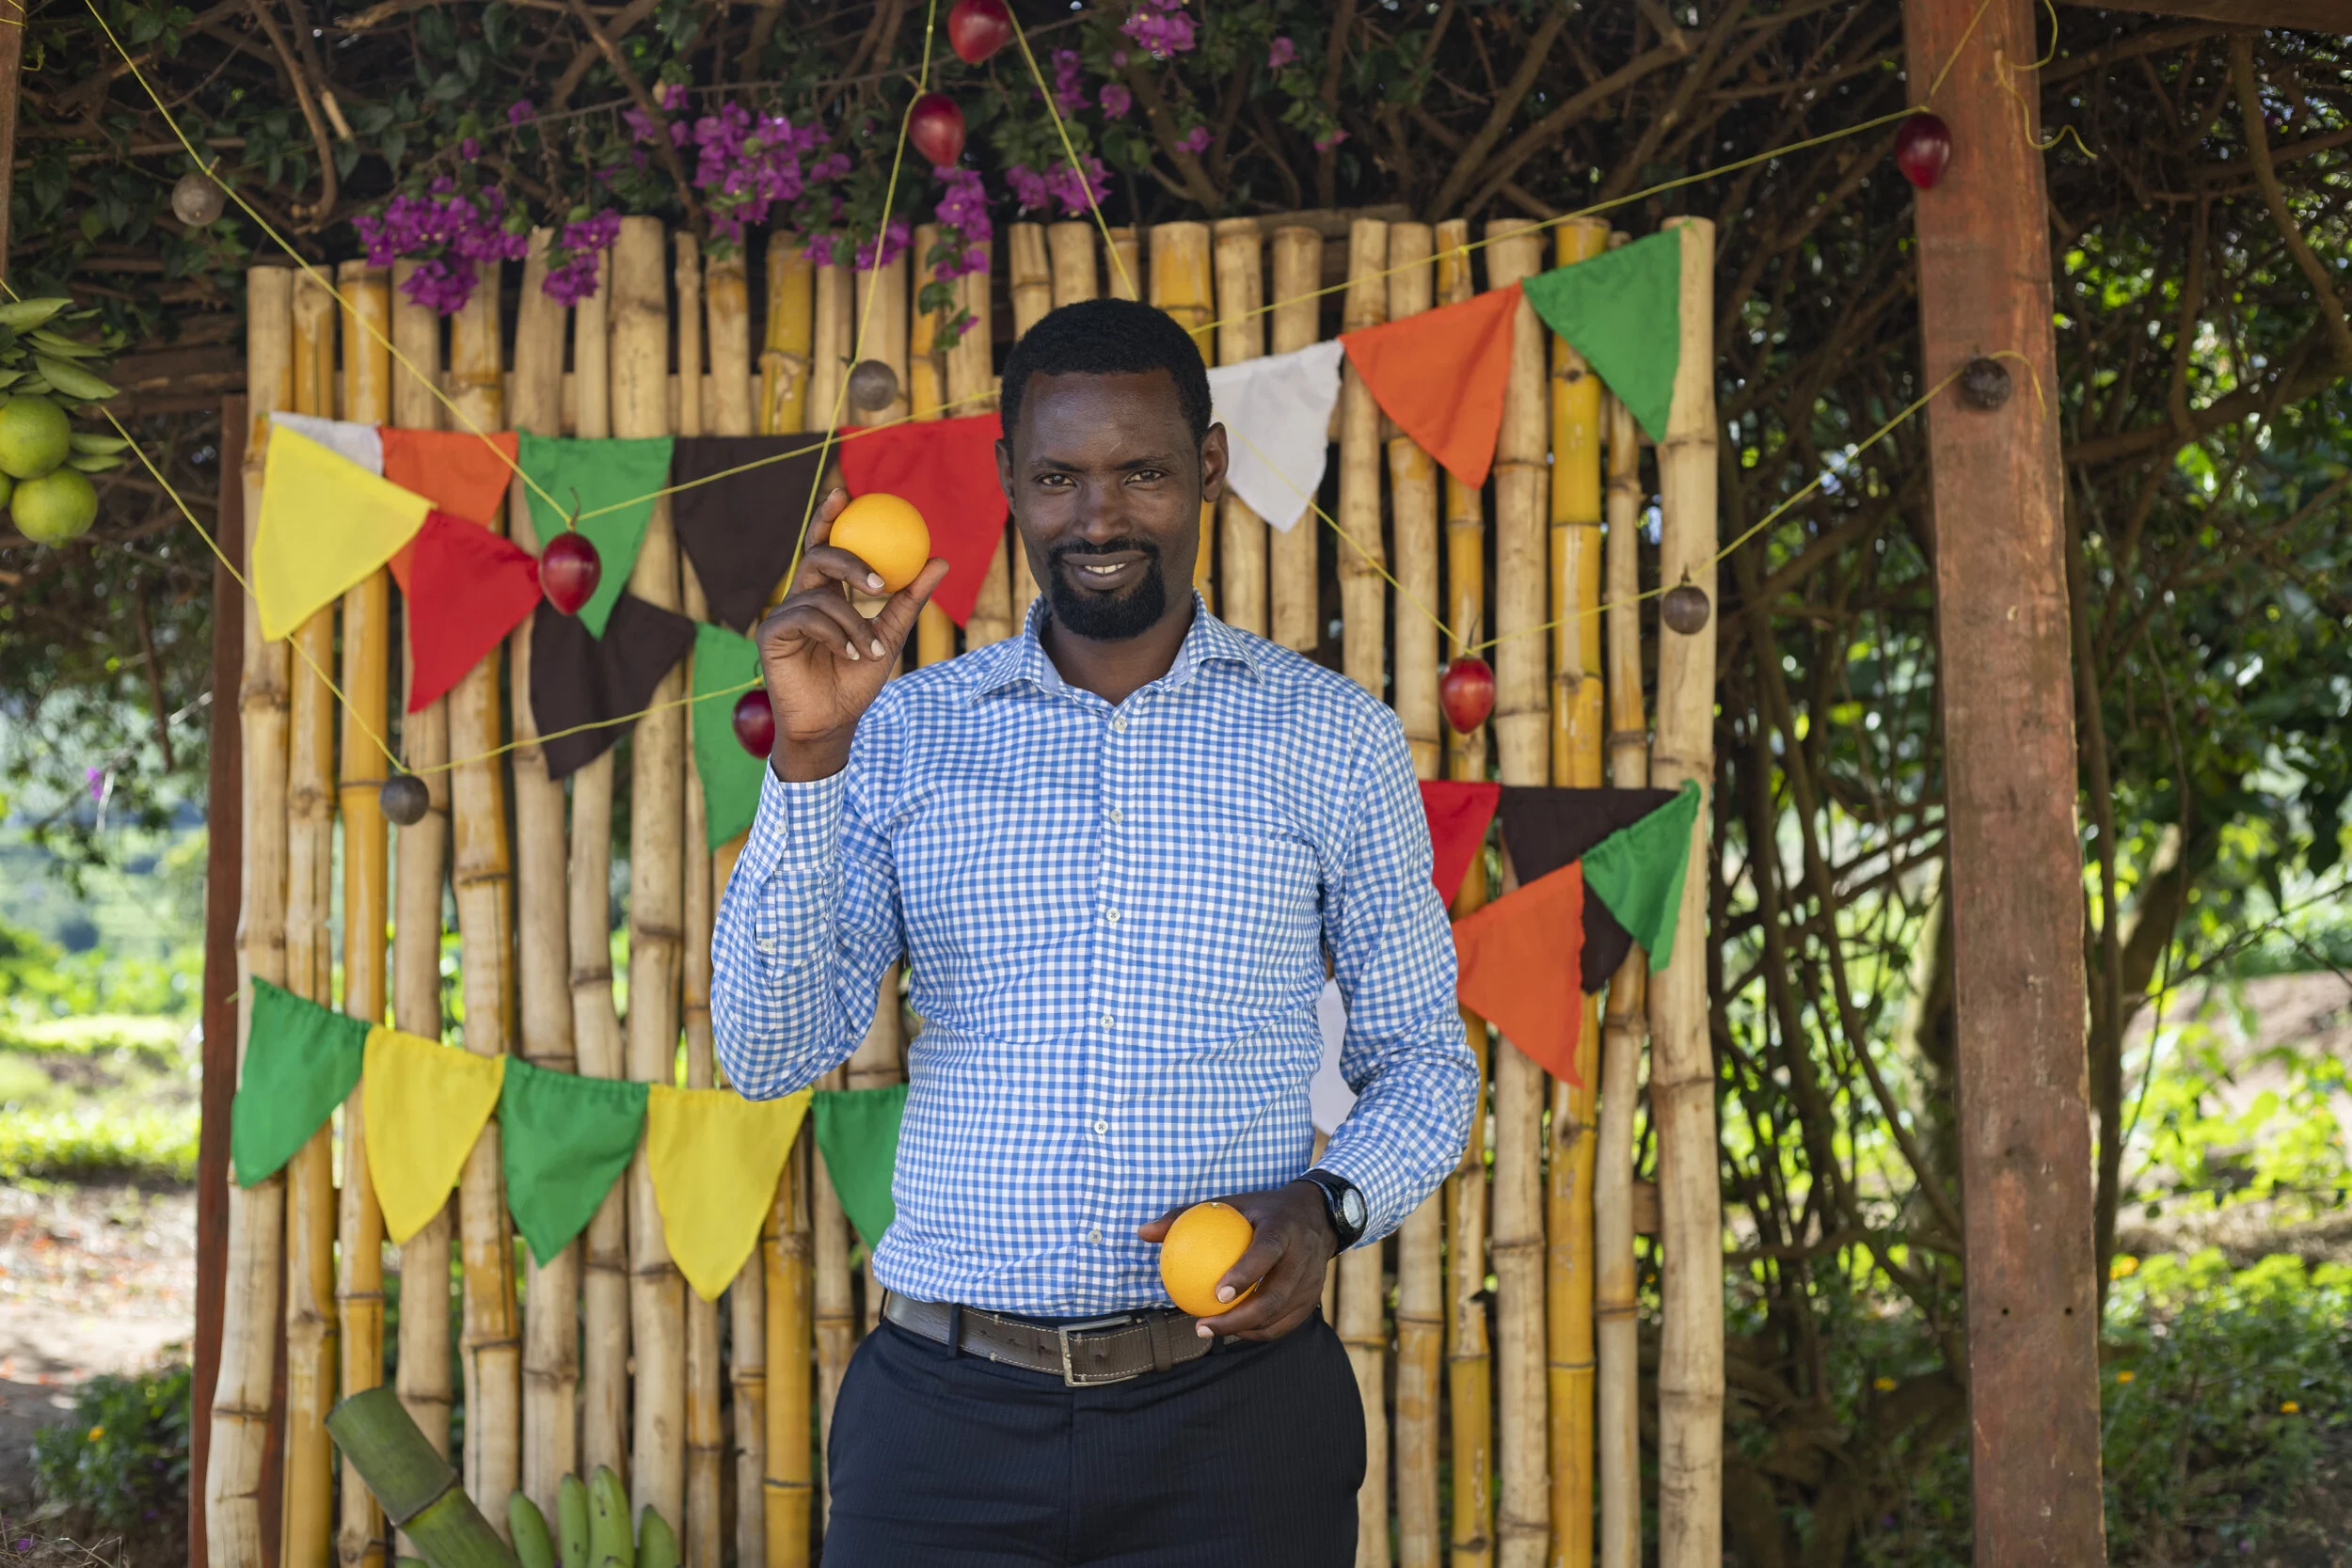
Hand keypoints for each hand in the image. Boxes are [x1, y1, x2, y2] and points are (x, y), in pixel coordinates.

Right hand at [752, 486, 951, 780]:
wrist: (833, 722)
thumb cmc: (857, 680)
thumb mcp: (891, 635)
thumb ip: (910, 598)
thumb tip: (940, 559)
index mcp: (827, 591)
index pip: (826, 544)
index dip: (829, 515)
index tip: (844, 491)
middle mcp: (803, 596)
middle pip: (819, 555)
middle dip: (849, 560)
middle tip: (877, 582)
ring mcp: (784, 613)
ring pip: (821, 593)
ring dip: (853, 622)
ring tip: (869, 650)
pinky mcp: (771, 632)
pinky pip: (806, 616)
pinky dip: (834, 633)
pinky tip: (848, 654)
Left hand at [1138, 1180, 1336, 1342]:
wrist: (1316, 1216)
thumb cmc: (1260, 1211)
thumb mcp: (1228, 1205)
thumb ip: (1185, 1217)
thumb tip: (1143, 1232)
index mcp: (1283, 1227)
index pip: (1266, 1252)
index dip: (1245, 1274)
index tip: (1216, 1294)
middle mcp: (1303, 1255)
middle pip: (1275, 1295)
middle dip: (1239, 1318)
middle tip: (1202, 1326)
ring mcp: (1312, 1279)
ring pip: (1280, 1315)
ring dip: (1245, 1329)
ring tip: (1209, 1331)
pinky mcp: (1313, 1297)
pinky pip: (1285, 1324)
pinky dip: (1258, 1332)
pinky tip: (1231, 1332)